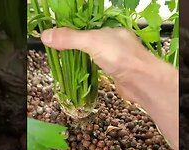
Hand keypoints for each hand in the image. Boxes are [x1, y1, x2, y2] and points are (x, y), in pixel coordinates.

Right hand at [40, 27, 173, 103]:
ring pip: (96, 57)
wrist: (143, 82)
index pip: (88, 27)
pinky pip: (100, 70)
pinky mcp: (118, 75)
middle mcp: (116, 44)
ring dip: (83, 60)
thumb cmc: (121, 58)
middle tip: (58, 51)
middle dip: (76, 47)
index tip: (57, 37)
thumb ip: (69, 38)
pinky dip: (91, 72)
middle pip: (92, 42)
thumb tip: (45, 35)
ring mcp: (118, 60)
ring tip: (66, 63)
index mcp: (112, 31)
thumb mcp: (91, 42)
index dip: (72, 31)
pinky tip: (83, 74)